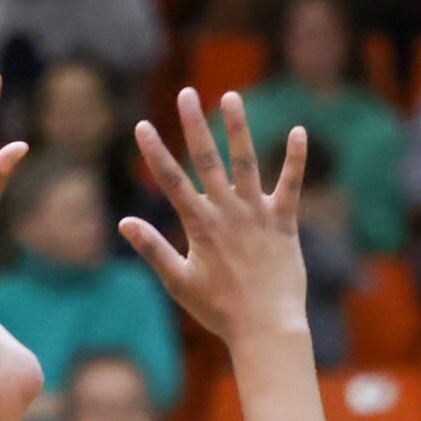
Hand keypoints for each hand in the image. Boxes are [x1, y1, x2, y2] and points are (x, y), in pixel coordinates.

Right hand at [120, 91, 310, 348]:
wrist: (266, 326)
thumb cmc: (218, 309)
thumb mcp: (178, 282)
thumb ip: (153, 248)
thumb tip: (124, 223)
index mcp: (200, 227)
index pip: (172, 182)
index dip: (156, 152)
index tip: (143, 126)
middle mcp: (228, 213)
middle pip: (207, 161)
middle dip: (194, 125)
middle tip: (186, 94)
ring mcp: (258, 214)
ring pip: (247, 162)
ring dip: (238, 128)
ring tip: (231, 96)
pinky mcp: (285, 221)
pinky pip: (291, 184)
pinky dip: (295, 157)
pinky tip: (296, 130)